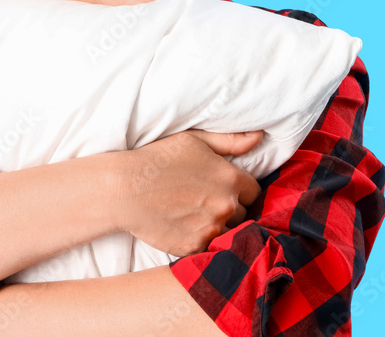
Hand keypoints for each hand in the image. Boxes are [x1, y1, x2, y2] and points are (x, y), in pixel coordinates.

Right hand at [114, 129, 263, 256]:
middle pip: (243, 213)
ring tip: (196, 216)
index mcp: (230, 178)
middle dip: (230, 208)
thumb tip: (259, 137)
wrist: (124, 189)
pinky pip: (209, 248)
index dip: (241, 190)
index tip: (225, 189)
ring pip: (228, 232)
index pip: (254, 191)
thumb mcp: (195, 140)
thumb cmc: (158, 159)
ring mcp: (211, 228)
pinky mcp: (194, 247)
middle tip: (206, 202)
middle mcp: (225, 205)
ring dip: (218, 226)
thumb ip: (231, 141)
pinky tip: (186, 228)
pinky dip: (201, 240)